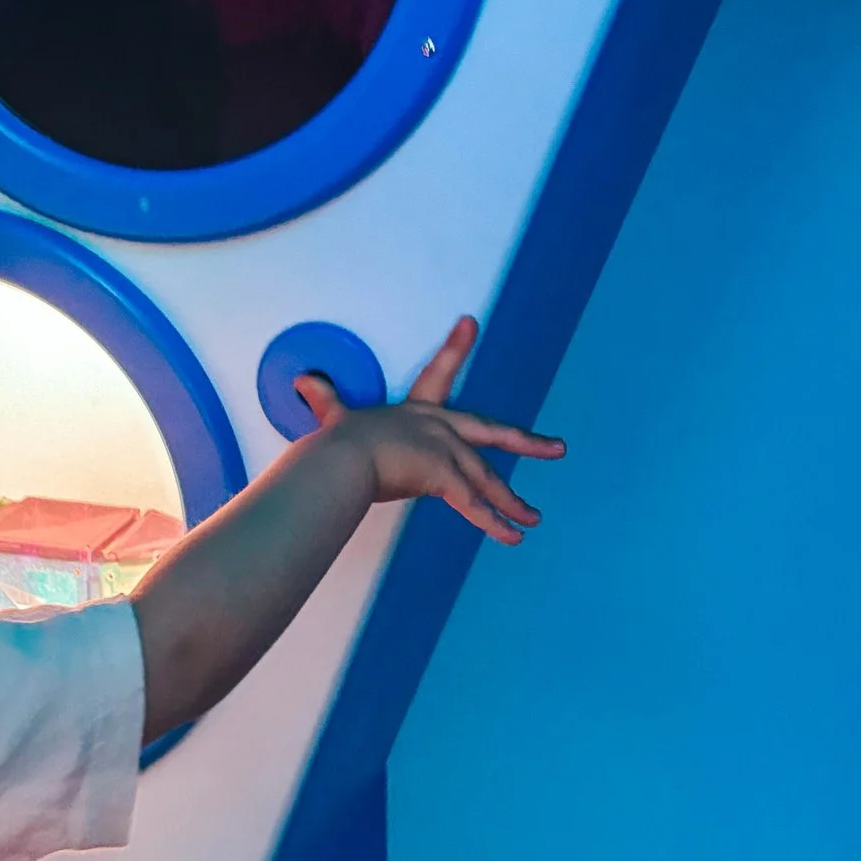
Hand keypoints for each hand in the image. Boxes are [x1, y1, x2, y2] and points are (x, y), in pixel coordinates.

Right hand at [294, 316, 563, 544]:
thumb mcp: (336, 419)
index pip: (438, 372)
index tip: (470, 323)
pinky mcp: (445, 475)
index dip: (454, 346)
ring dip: (512, 501)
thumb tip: (302, 379)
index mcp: (418, 411)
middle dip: (528, 442)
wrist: (342, 460)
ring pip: (487, 478)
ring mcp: (446, 451)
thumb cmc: (340, 442)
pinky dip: (494, 522)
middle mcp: (440, 427)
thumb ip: (325, 400)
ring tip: (533, 518)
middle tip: (558, 448)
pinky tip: (514, 537)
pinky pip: (474, 505)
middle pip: (492, 433)